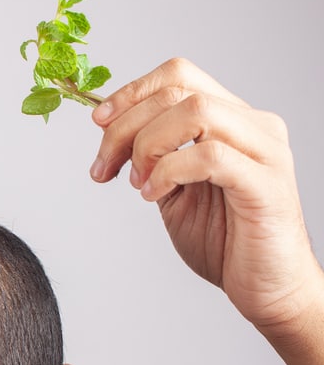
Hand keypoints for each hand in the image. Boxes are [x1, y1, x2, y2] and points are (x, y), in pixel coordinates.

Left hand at [89, 58, 322, 331]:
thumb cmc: (222, 241)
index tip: (97, 123)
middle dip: (124, 127)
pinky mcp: (266, 185)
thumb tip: (108, 127)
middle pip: (177, 91)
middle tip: (104, 168)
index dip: (130, 93)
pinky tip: (154, 195)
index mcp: (231, 119)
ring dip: (148, 145)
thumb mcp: (170, 189)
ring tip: (137, 183)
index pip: (178, 75)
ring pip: (196, 111)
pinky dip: (170, 171)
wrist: (264, 289)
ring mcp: (264, 152)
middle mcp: (253, 125)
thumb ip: (151, 156)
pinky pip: (211, 155)